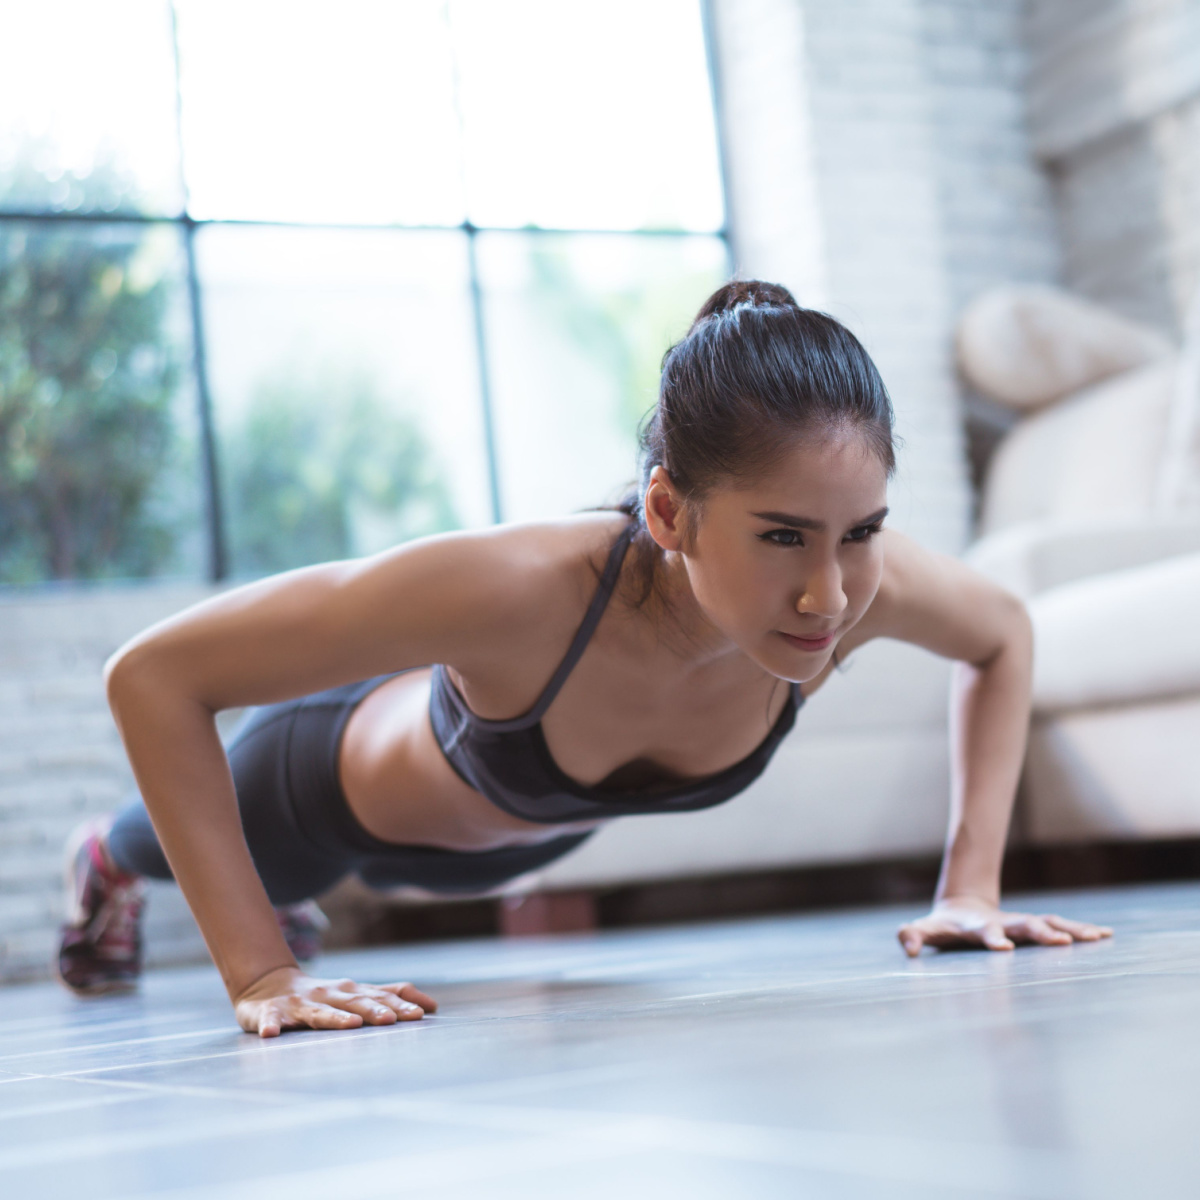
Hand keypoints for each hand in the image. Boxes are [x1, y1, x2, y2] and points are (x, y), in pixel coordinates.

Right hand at [234, 966, 436, 1037]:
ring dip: (335, 1018)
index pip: (380, 996)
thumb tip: (432, 1005)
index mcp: (351, 992)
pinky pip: (269, 1020)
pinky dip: (270, 1026)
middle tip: (392, 1020)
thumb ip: (391, 996)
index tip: (421, 1015)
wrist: (267, 986)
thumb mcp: (357, 994)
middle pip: (354, 1003)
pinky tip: (272, 1035)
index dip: (400, 1004)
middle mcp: (329, 994)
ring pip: (319, 1012)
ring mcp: (300, 1004)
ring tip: (350, 1025)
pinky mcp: (270, 1013)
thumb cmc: (322, 995)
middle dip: (374, 1011)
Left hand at [897, 895, 1112, 956]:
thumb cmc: (941, 926)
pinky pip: (1059, 926)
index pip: (984, 931)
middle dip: (1041, 932)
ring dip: (1069, 930)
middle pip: (1024, 925)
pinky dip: (1080, 930)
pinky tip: (1105, 935)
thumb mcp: (923, 930)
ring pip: (1048, 923)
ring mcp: (1020, 923)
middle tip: (1060, 942)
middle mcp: (1004, 923)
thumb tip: (907, 948)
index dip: (992, 937)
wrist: (961, 908)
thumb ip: (911, 936)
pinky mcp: (1034, 927)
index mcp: (975, 926)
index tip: (1004, 946)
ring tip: (1095, 937)